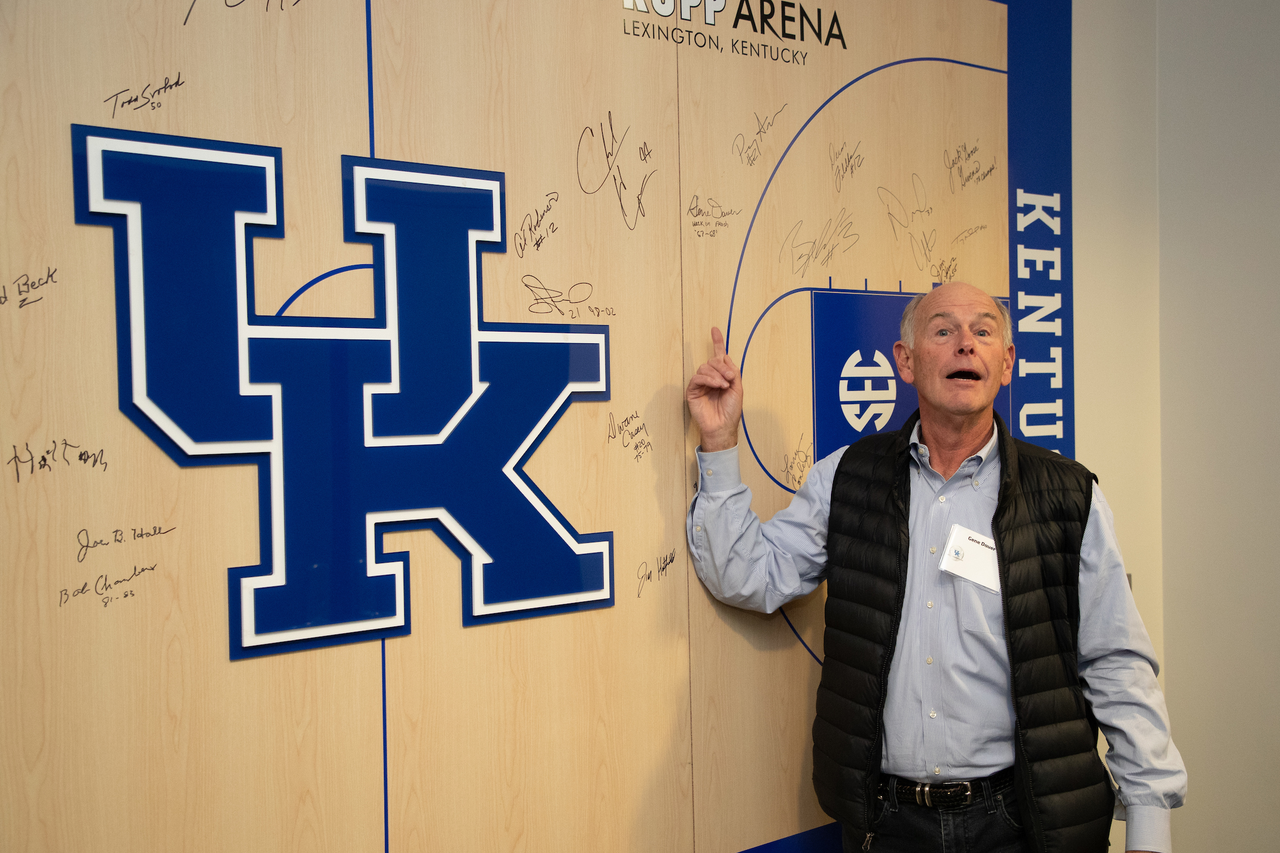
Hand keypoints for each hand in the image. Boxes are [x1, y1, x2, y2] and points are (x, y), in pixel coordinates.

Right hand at [685, 326, 742, 451]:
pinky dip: (708, 379)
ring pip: (705, 367)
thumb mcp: (738, 388)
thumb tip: (725, 357)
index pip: (719, 356)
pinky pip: (698, 378)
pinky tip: (716, 385)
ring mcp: (701, 384)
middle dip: (722, 367)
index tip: (715, 330)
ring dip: (716, 374)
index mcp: (722, 376)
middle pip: (712, 361)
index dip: (717, 342)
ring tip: (724, 385)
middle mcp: (711, 378)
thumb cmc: (731, 411)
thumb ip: (733, 372)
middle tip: (730, 378)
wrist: (722, 426)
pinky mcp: (692, 390)